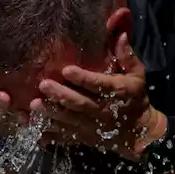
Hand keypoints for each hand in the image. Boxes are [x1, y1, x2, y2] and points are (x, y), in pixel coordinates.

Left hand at [34, 33, 160, 160]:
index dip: (83, 78)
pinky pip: (66, 137)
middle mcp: (104, 111)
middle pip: (80, 104)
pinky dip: (50, 135)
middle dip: (61, 95)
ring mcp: (93, 127)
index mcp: (117, 92)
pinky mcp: (84, 138)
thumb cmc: (135, 98)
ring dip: (52, 113)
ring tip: (35, 104)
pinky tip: (35, 129)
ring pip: (70, 121)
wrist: (139, 132)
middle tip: (43, 85)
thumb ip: (126, 56)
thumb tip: (120, 34)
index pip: (99, 85)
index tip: (66, 70)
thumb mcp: (137, 75)